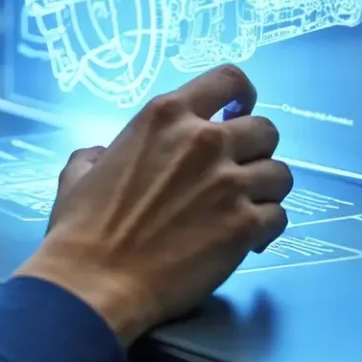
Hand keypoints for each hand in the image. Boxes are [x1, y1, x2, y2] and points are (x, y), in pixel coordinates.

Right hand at [11, 65, 291, 343]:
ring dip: (265, 190)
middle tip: (238, 172)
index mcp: (166, 116)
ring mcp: (229, 183)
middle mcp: (205, 140)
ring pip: (281, 172)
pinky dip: (266, 227)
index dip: (242, 95)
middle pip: (265, 129)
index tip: (239, 111)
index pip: (228, 79)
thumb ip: (99, 153)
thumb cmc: (81, 228)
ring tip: (245, 208)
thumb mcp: (80, 172)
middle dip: (256, 150)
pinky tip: (248, 239)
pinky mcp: (244, 226)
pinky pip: (279, 215)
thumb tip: (104, 156)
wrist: (96, 282)